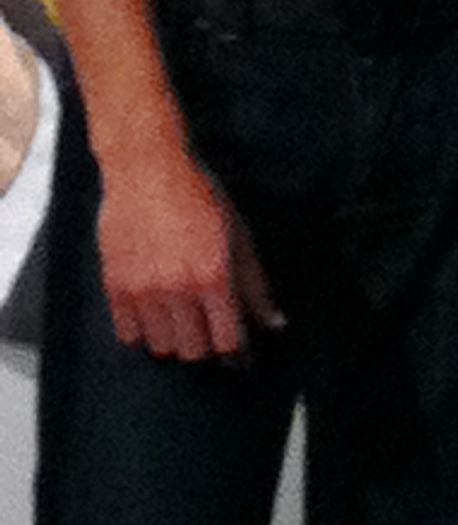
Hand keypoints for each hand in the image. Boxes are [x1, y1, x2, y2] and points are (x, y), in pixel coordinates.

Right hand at [96, 141, 283, 361]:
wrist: (146, 169)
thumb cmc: (197, 194)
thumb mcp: (238, 234)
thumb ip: (254, 283)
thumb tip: (274, 321)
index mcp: (214, 275)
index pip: (227, 340)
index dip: (236, 352)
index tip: (240, 355)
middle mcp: (178, 289)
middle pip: (193, 351)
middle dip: (206, 344)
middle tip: (208, 328)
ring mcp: (143, 291)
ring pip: (161, 346)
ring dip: (174, 338)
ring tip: (180, 317)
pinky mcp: (115, 288)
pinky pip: (128, 334)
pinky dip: (143, 331)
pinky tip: (154, 312)